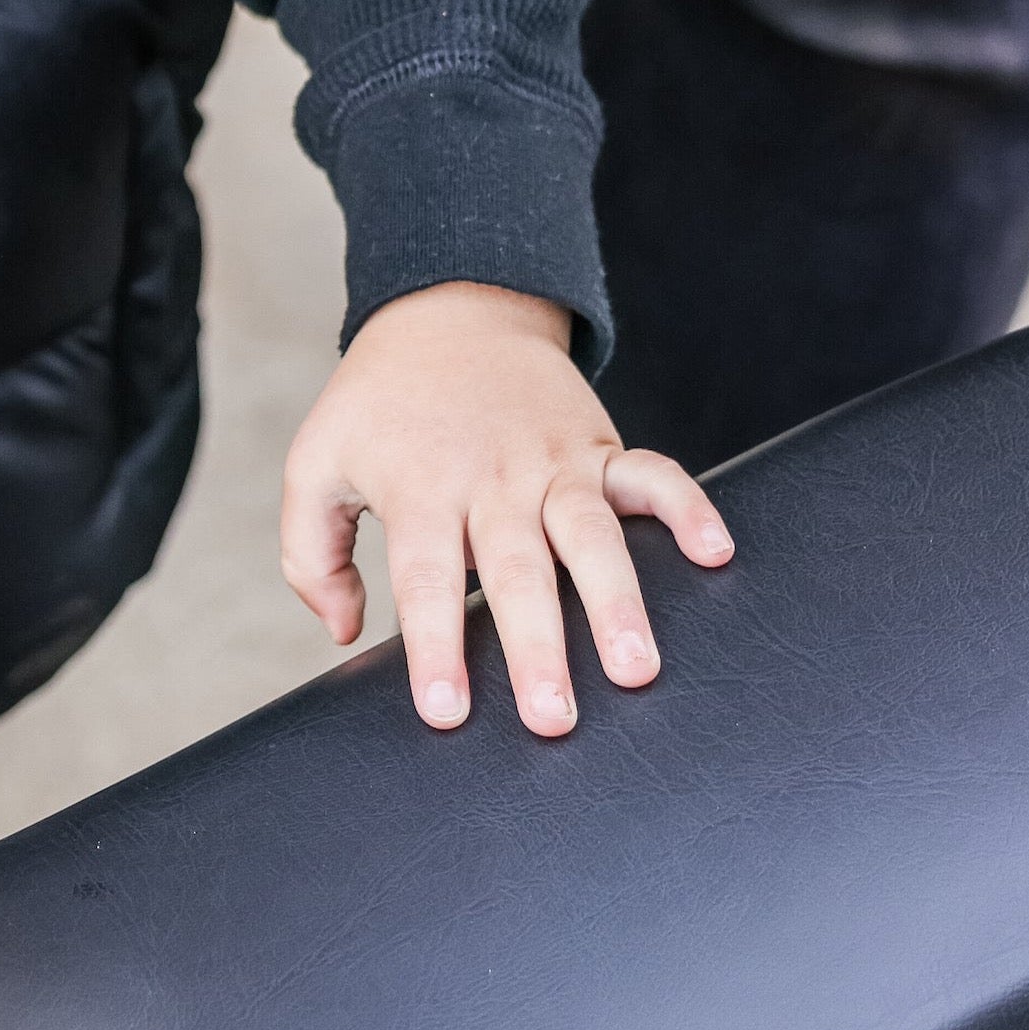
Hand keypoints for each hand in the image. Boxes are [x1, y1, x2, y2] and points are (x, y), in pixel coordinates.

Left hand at [280, 279, 732, 737]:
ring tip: (638, 667)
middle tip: (553, 719)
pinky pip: (652, 472)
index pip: (422, 578)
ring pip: (590, 533)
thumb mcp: (317, 461)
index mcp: (419, 489)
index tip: (447, 713)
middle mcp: (490, 480)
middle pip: (516, 569)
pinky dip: (687, 506)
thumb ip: (311, 551)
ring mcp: (551, 462)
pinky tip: (717, 551)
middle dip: (537, 647)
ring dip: (616, 600)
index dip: (435, 646)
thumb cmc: (379, 406)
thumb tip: (344, 631)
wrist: (445, 309)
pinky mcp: (598, 445)